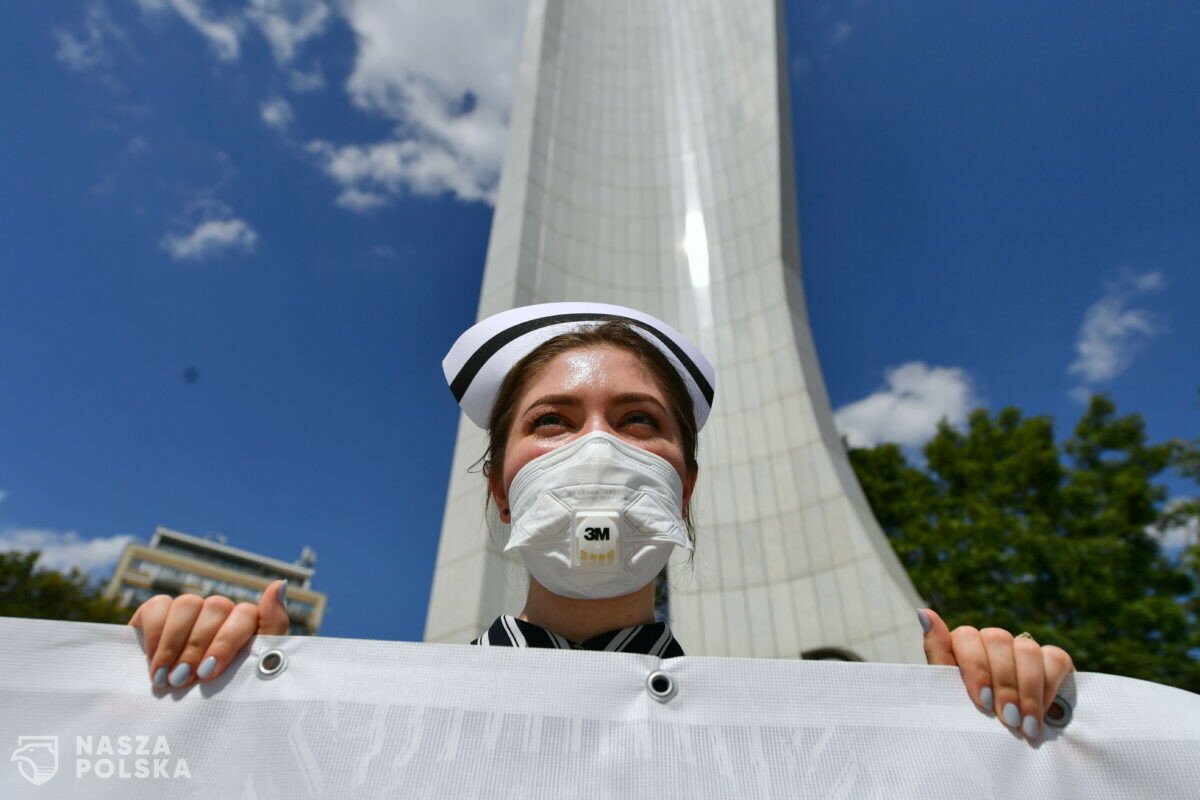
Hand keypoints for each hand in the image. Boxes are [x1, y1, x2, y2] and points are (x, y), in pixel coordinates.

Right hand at [128, 580, 289, 689]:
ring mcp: (190, 609)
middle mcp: (220, 612)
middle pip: (216, 607)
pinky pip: (158, 605)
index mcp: (247, 625)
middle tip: (184, 680)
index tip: (210, 672)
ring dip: (175, 644)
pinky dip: (154, 635)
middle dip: (198, 647)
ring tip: (166, 678)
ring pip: (188, 603)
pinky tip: (153, 664)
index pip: (247, 613)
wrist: (174, 719)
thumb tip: (279, 583)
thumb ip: (270, 628)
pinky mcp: (158, 611)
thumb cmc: (219, 696)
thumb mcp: (248, 673)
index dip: (227, 641)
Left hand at [919, 608, 1074, 739]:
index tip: (982, 700)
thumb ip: (939, 657)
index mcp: (963, 648)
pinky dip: (1048, 688)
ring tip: (1025, 724)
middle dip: (1003, 683)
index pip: (966, 636)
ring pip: (1026, 648)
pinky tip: (1042, 714)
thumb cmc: (971, 720)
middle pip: (997, 639)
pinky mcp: (1053, 660)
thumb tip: (924, 612)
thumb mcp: (951, 696)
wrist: (1007, 749)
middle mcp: (992, 642)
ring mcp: (1023, 648)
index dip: (975, 666)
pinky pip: (1055, 658)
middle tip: (1006, 718)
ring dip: (1026, 690)